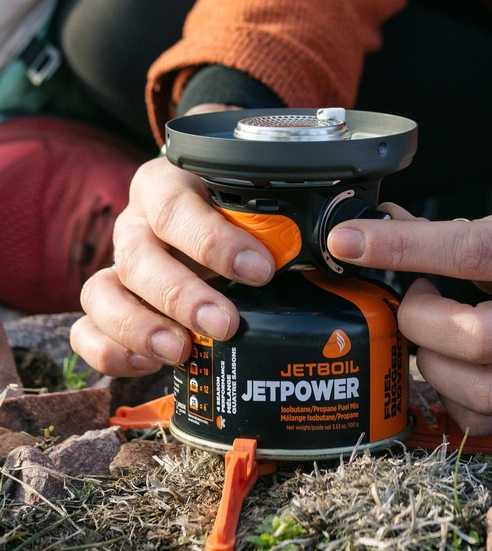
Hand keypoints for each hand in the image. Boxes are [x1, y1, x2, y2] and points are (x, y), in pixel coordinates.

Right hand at [71, 105, 275, 376]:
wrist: (204, 200)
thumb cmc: (236, 206)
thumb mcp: (258, 199)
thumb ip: (285, 217)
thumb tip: (345, 243)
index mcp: (169, 186)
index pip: (174, 205)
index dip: (212, 240)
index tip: (261, 269)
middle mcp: (138, 224)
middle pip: (138, 256)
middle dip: (182, 295)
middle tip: (226, 324)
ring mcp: (120, 265)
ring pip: (102, 293)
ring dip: (140, 327)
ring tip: (182, 353)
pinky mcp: (112, 303)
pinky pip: (86, 328)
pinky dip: (110, 351)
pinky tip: (150, 363)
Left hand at [327, 176, 491, 434]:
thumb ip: (441, 231)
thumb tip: (371, 231)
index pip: (469, 252)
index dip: (398, 248)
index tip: (347, 242)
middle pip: (475, 339)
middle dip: (420, 321)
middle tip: (417, 299)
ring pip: (481, 392)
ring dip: (433, 364)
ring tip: (435, 333)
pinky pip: (486, 418)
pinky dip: (450, 395)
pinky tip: (452, 364)